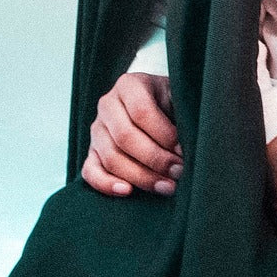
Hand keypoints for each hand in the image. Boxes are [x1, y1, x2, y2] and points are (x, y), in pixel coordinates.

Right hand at [81, 73, 182, 196]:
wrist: (155, 104)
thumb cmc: (169, 102)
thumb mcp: (176, 97)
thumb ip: (180, 113)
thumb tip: (186, 146)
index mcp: (129, 85)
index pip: (141, 111)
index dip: (163, 134)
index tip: (182, 150)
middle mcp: (108, 104)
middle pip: (125, 137)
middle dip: (155, 159)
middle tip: (178, 172)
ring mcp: (96, 130)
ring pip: (111, 157)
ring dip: (140, 176)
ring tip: (166, 186)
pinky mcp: (91, 152)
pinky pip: (90, 171)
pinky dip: (106, 184)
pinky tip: (127, 191)